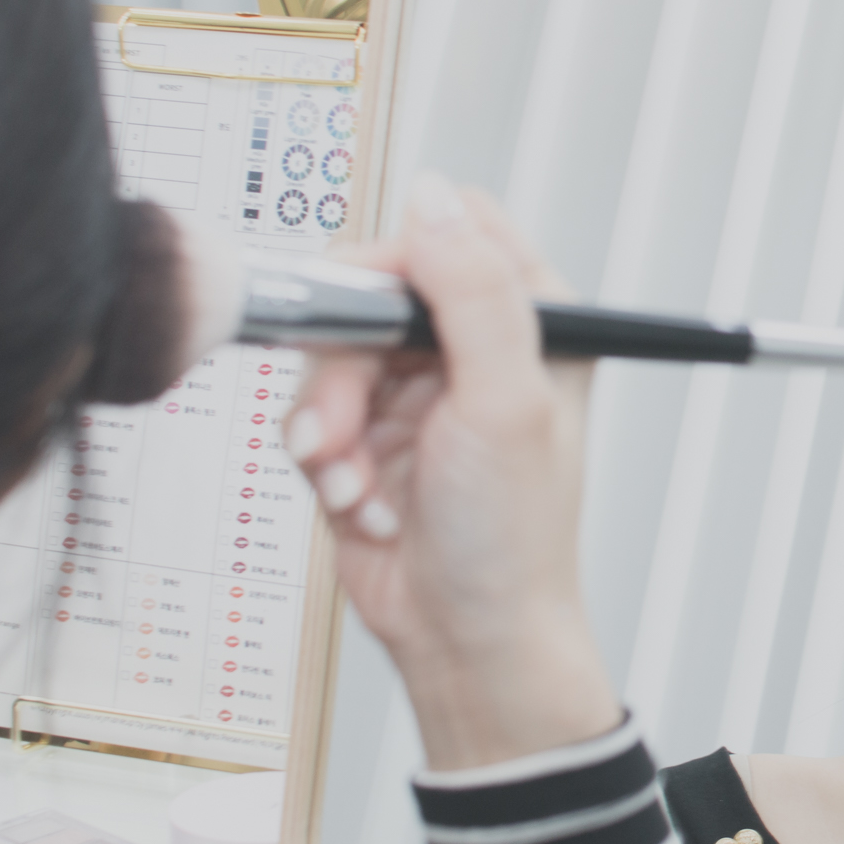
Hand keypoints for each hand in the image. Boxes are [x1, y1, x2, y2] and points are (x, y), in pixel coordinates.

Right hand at [285, 173, 617, 769]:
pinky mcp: (369, 437)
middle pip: (372, 294)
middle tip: (345, 426)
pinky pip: (312, 415)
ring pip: (331, 356)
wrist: (466, 642)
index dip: (398, 261)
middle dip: (344, 368)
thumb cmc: (511, 540)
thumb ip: (474, 295)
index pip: (453, 232)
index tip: (366, 309)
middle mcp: (473, 350)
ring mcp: (417, 394)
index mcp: (531, 324)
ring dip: (329, 425)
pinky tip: (358, 503)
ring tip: (355, 482)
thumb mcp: (505, 403)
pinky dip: (323, 462)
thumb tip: (436, 201)